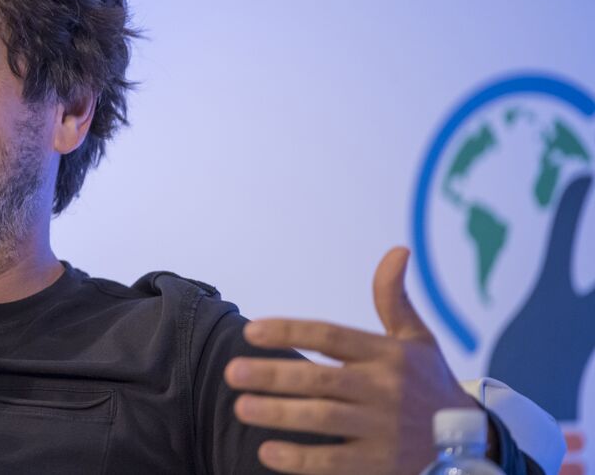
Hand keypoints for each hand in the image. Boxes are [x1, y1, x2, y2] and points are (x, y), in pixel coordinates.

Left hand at [224, 247, 476, 474]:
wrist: (471, 442)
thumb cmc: (428, 382)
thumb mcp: (417, 338)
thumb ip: (394, 298)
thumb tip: (398, 250)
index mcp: (388, 355)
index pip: (331, 336)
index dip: (291, 331)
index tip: (252, 330)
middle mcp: (385, 390)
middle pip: (321, 379)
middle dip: (274, 375)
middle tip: (232, 372)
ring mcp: (383, 430)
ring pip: (322, 419)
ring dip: (279, 414)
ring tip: (241, 406)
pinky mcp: (380, 464)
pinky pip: (334, 462)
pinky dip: (300, 459)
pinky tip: (267, 450)